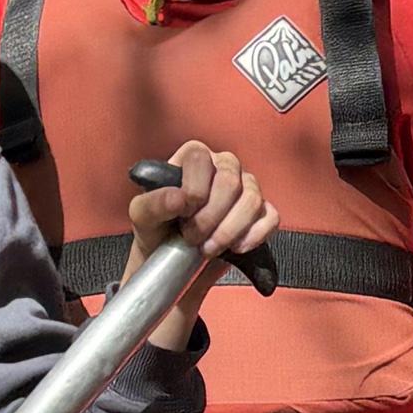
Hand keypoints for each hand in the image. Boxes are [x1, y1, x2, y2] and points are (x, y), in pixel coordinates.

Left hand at [133, 141, 279, 347]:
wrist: (173, 256)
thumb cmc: (157, 228)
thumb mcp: (141, 216)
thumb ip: (154, 203)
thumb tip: (179, 199)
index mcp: (194, 156)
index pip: (201, 158)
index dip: (194, 189)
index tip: (183, 214)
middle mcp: (224, 166)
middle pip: (230, 181)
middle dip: (211, 217)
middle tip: (192, 238)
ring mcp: (247, 188)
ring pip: (253, 200)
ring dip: (229, 230)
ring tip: (208, 249)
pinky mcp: (262, 212)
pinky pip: (271, 217)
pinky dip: (255, 236)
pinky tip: (236, 248)